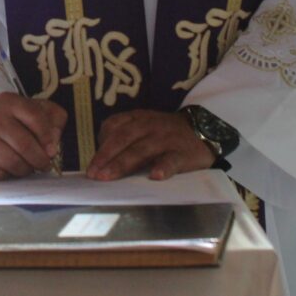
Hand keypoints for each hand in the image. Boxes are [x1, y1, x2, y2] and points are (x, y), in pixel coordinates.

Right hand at [0, 91, 66, 180]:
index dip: (48, 137)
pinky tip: (10, 169)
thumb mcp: (40, 112)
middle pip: (24, 145)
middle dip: (39, 160)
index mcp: (9, 101)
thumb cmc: (19, 122)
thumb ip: (55, 121)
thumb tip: (51, 146)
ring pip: (12, 163)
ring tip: (28, 166)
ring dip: (26, 170)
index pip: (35, 117)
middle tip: (44, 165)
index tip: (52, 151)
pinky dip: (9, 177)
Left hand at [86, 109, 214, 180]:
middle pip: (123, 139)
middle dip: (105, 156)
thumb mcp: (144, 125)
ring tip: (109, 176)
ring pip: (142, 150)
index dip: (100, 144)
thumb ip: (125, 135)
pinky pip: (172, 160)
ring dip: (123, 164)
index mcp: (137, 118)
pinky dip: (163, 167)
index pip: (113, 126)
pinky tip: (155, 176)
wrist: (204, 129)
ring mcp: (166, 139)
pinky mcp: (183, 153)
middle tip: (93, 174)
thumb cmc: (165, 133)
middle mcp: (149, 126)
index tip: (91, 163)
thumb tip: (101, 158)